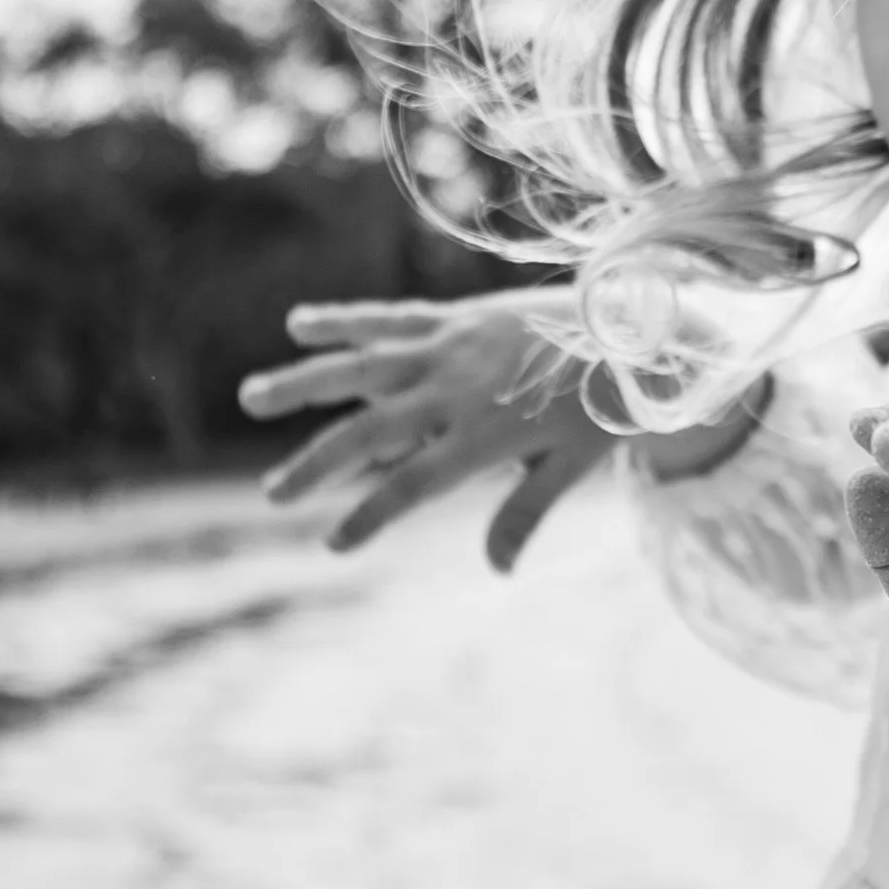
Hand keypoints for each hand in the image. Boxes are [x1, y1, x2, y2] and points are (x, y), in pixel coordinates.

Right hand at [239, 297, 610, 569]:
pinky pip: (387, 318)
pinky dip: (341, 321)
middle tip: (273, 494)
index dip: (370, 515)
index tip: (333, 542)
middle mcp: (456, 393)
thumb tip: (497, 571)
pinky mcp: (453, 318)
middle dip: (317, 463)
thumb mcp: (572, 466)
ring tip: (250, 398)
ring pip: (362, 367)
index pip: (413, 485)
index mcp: (485, 437)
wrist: (638, 326)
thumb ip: (524, 513)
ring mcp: (449, 350)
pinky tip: (297, 324)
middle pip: (370, 432)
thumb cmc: (607, 403)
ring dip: (303, 382)